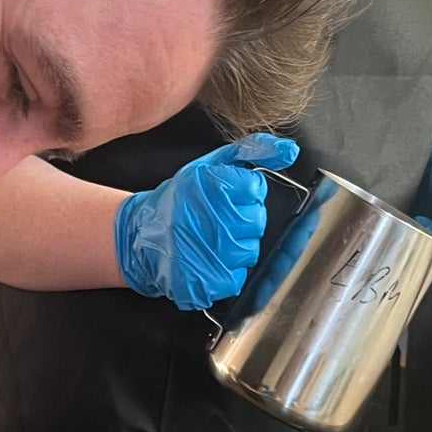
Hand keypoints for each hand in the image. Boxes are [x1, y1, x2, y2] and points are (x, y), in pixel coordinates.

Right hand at [113, 133, 298, 310]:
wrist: (142, 235)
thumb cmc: (180, 200)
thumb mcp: (210, 164)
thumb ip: (252, 150)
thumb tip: (289, 151)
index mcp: (214, 186)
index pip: (255, 190)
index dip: (242, 194)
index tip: (224, 198)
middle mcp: (214, 219)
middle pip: (257, 222)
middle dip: (242, 221)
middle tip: (217, 220)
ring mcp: (211, 253)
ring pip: (250, 251)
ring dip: (235, 247)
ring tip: (211, 240)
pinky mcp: (208, 281)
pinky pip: (236, 277)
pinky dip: (225, 271)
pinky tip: (207, 259)